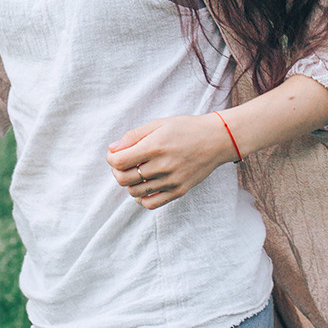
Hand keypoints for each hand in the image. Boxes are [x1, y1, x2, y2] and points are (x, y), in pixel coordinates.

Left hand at [107, 114, 236, 209]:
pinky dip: (142, 198)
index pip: (118, 161)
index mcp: (154, 146)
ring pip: (134, 193)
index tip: (115, 154)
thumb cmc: (186, 129)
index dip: (111, 158)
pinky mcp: (179, 191)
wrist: (216, 140)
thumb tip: (112, 149)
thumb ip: (133, 136)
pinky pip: (151, 203)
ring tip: (136, 172)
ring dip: (130, 184)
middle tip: (123, 163)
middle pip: (123, 179)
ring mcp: (171, 181)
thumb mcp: (158, 124)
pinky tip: (144, 187)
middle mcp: (162, 166)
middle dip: (117, 171)